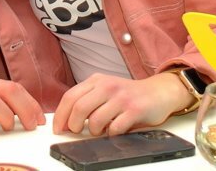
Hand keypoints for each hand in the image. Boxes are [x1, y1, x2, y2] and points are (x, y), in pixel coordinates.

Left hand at [53, 72, 192, 135]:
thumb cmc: (127, 95)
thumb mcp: (104, 90)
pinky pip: (115, 128)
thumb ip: (87, 100)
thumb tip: (66, 120)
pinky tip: (113, 131)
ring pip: (95, 120)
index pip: (70, 97)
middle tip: (77, 132)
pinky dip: (110, 135)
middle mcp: (107, 86)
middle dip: (73, 125)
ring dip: (94, 131)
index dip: (60, 115)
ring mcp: (121, 97)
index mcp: (96, 80)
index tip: (58, 128)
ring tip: (99, 131)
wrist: (158, 92)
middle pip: (79, 108)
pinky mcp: (134, 109)